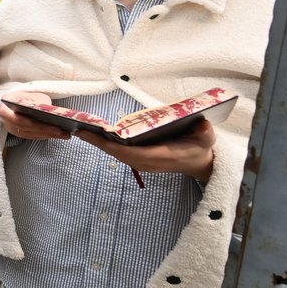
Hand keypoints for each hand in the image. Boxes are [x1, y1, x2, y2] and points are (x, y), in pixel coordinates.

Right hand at [0, 90, 72, 141]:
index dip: (22, 121)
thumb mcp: (31, 95)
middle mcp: (6, 120)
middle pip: (25, 127)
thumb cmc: (26, 97)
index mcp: (5, 107)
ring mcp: (12, 128)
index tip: (33, 122)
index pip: (12, 116)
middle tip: (59, 130)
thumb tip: (47, 109)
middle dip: (43, 129)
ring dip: (47, 135)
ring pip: (30, 134)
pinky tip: (56, 135)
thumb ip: (36, 101)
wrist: (18, 101)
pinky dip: (44, 136)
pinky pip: (32, 136)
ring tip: (64, 134)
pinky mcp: (19, 133)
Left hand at [76, 119, 216, 181]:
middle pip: (118, 154)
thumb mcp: (206, 139)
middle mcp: (148, 162)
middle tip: (80, 130)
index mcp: (161, 156)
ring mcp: (142, 163)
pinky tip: (95, 135)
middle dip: (99, 143)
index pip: (132, 153)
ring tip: (83, 131)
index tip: (98, 137)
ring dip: (99, 143)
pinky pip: (120, 152)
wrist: (199, 162)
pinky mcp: (140, 160)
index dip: (114, 146)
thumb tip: (203, 125)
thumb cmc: (200, 147)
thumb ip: (205, 133)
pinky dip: (106, 144)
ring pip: (116, 154)